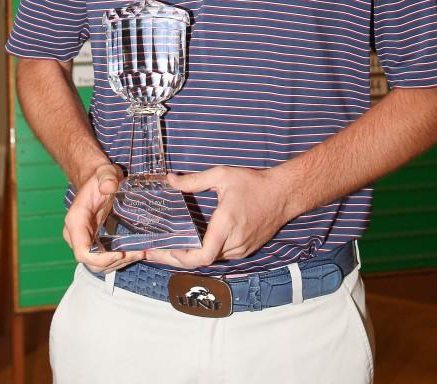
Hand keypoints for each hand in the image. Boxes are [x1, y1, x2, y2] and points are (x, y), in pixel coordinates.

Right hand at [63, 162, 144, 273]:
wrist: (97, 181)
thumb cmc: (99, 178)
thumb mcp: (104, 172)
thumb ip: (106, 177)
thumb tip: (109, 187)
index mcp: (76, 221)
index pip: (82, 251)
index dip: (100, 259)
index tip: (120, 254)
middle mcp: (78, 236)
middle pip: (93, 262)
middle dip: (116, 262)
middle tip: (138, 252)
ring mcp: (87, 241)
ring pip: (100, 265)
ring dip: (121, 263)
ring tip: (141, 252)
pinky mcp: (96, 243)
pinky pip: (106, 259)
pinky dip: (121, 260)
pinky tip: (137, 251)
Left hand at [144, 165, 289, 268]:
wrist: (284, 194)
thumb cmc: (254, 183)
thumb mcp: (222, 176)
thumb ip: (194, 181)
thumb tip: (170, 180)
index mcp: (226, 226)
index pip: (201, 256)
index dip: (179, 258)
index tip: (161, 250)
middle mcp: (234, 243)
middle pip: (201, 261)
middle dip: (175, 258)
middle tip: (153, 251)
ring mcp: (241, 249)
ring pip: (211, 259)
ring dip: (189, 256)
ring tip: (167, 248)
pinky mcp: (246, 250)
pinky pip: (221, 256)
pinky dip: (204, 253)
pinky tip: (191, 244)